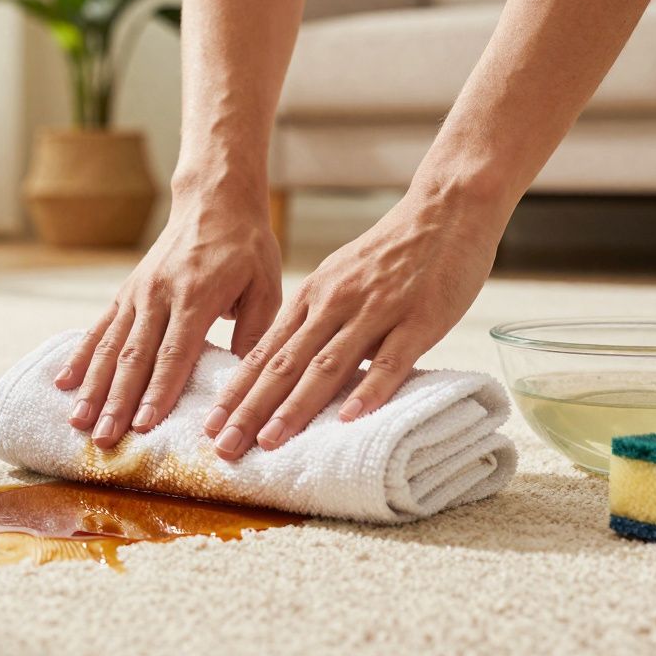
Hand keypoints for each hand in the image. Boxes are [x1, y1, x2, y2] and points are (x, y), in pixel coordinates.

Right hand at [57, 197, 281, 447]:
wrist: (214, 200)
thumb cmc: (247, 247)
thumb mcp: (266, 286)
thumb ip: (254, 333)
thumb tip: (243, 383)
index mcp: (196, 296)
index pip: (174, 353)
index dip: (158, 392)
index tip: (144, 425)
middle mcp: (159, 295)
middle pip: (134, 357)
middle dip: (117, 402)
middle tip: (105, 438)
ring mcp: (138, 293)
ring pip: (111, 347)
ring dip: (93, 387)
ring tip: (78, 422)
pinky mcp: (126, 291)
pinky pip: (99, 328)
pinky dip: (81, 357)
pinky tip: (64, 383)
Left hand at [202, 188, 505, 459]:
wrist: (446, 209)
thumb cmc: (392, 251)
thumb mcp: (340, 278)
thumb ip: (317, 320)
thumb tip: (291, 366)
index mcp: (312, 297)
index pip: (264, 352)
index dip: (236, 391)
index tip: (209, 425)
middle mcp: (334, 305)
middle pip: (284, 364)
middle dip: (250, 409)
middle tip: (223, 446)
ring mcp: (375, 312)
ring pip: (327, 365)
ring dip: (295, 407)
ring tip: (270, 442)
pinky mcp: (418, 319)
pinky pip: (390, 360)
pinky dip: (368, 390)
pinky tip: (349, 418)